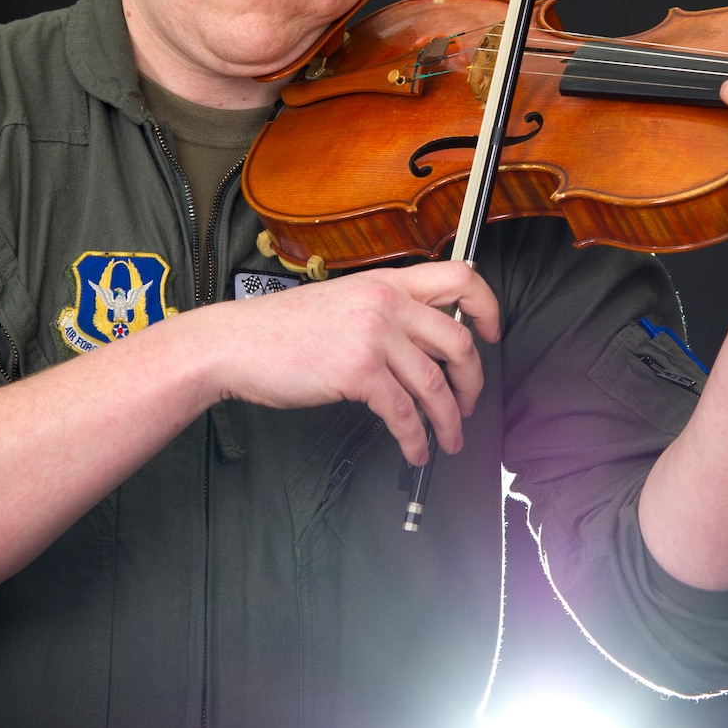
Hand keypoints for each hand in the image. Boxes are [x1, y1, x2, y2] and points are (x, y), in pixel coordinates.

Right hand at [177, 260, 500, 464]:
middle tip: (468, 404)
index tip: (492, 334)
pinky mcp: (358, 372)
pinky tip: (414, 449)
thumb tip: (423, 344)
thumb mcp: (343, 301)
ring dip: (448, 420)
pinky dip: (415, 438)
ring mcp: (374, 336)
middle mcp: (386, 302)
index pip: (460, 278)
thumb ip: (384, 311)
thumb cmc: (282, 329)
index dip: (487, 307)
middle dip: (472, 382)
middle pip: (458, 342)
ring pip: (436, 384)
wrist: (235, 344)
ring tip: (447, 439)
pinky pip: (404, 413)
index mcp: (386, 282)